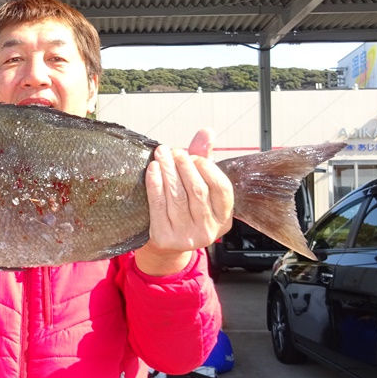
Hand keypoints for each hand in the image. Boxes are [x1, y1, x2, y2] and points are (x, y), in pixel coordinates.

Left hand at [136, 129, 233, 275]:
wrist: (166, 245)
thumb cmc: (186, 210)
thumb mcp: (200, 188)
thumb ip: (204, 159)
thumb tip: (207, 132)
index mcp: (223, 218)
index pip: (222, 189)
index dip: (208, 169)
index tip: (195, 156)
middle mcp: (208, 230)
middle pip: (197, 191)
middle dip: (184, 166)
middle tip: (174, 152)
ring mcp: (186, 236)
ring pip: (177, 196)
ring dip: (168, 170)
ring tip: (162, 154)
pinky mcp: (164, 237)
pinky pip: (158, 204)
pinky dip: (155, 183)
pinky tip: (153, 169)